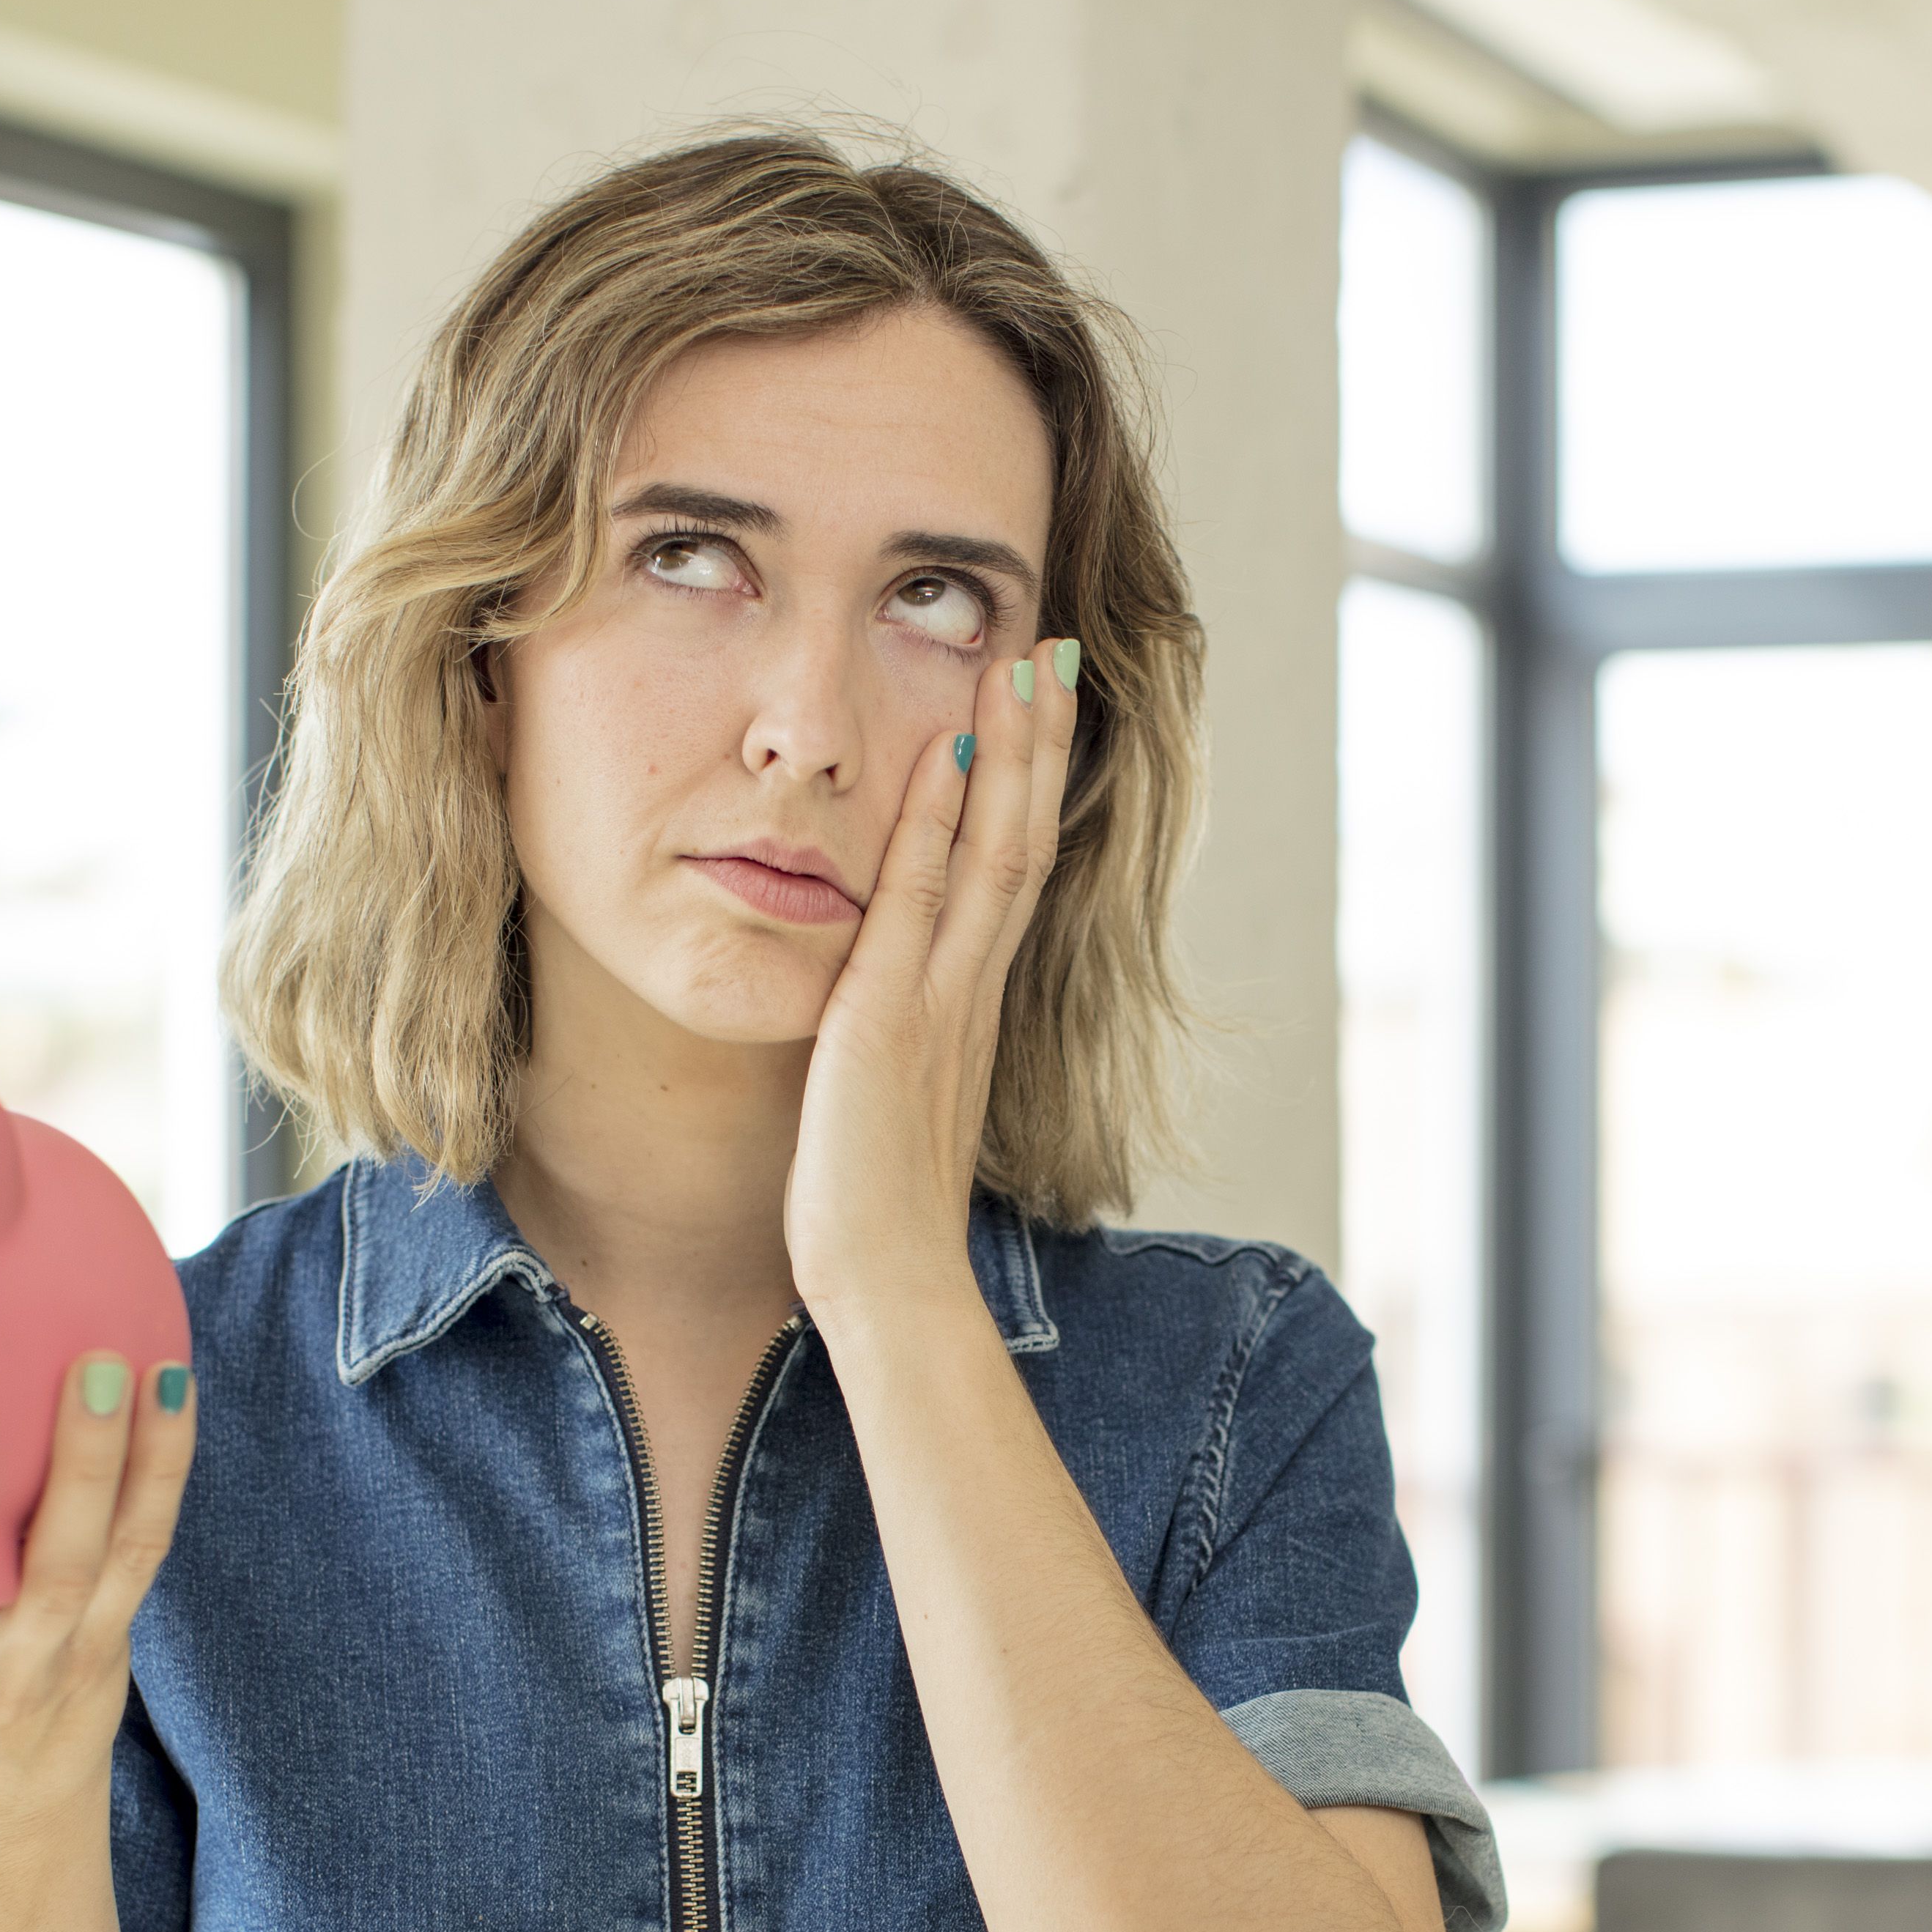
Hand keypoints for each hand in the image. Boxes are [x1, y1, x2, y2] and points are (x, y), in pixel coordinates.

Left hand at [785, 634, 1076, 1328]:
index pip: (1014, 871)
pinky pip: (920, 902)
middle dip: (1041, 743)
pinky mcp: (892, 1021)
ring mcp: (940, 1000)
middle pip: (1024, 840)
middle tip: (1052, 651)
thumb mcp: (896, 1097)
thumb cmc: (879, 1205)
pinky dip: (934, 823)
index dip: (1031, 786)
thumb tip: (890, 1001)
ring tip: (1022, 666)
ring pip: (994, 853)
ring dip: (1009, 755)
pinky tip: (942, 755)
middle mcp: (972, 989)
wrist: (889, 1280)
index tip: (1040, 709)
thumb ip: (903, 1038)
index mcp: (973, 1005)